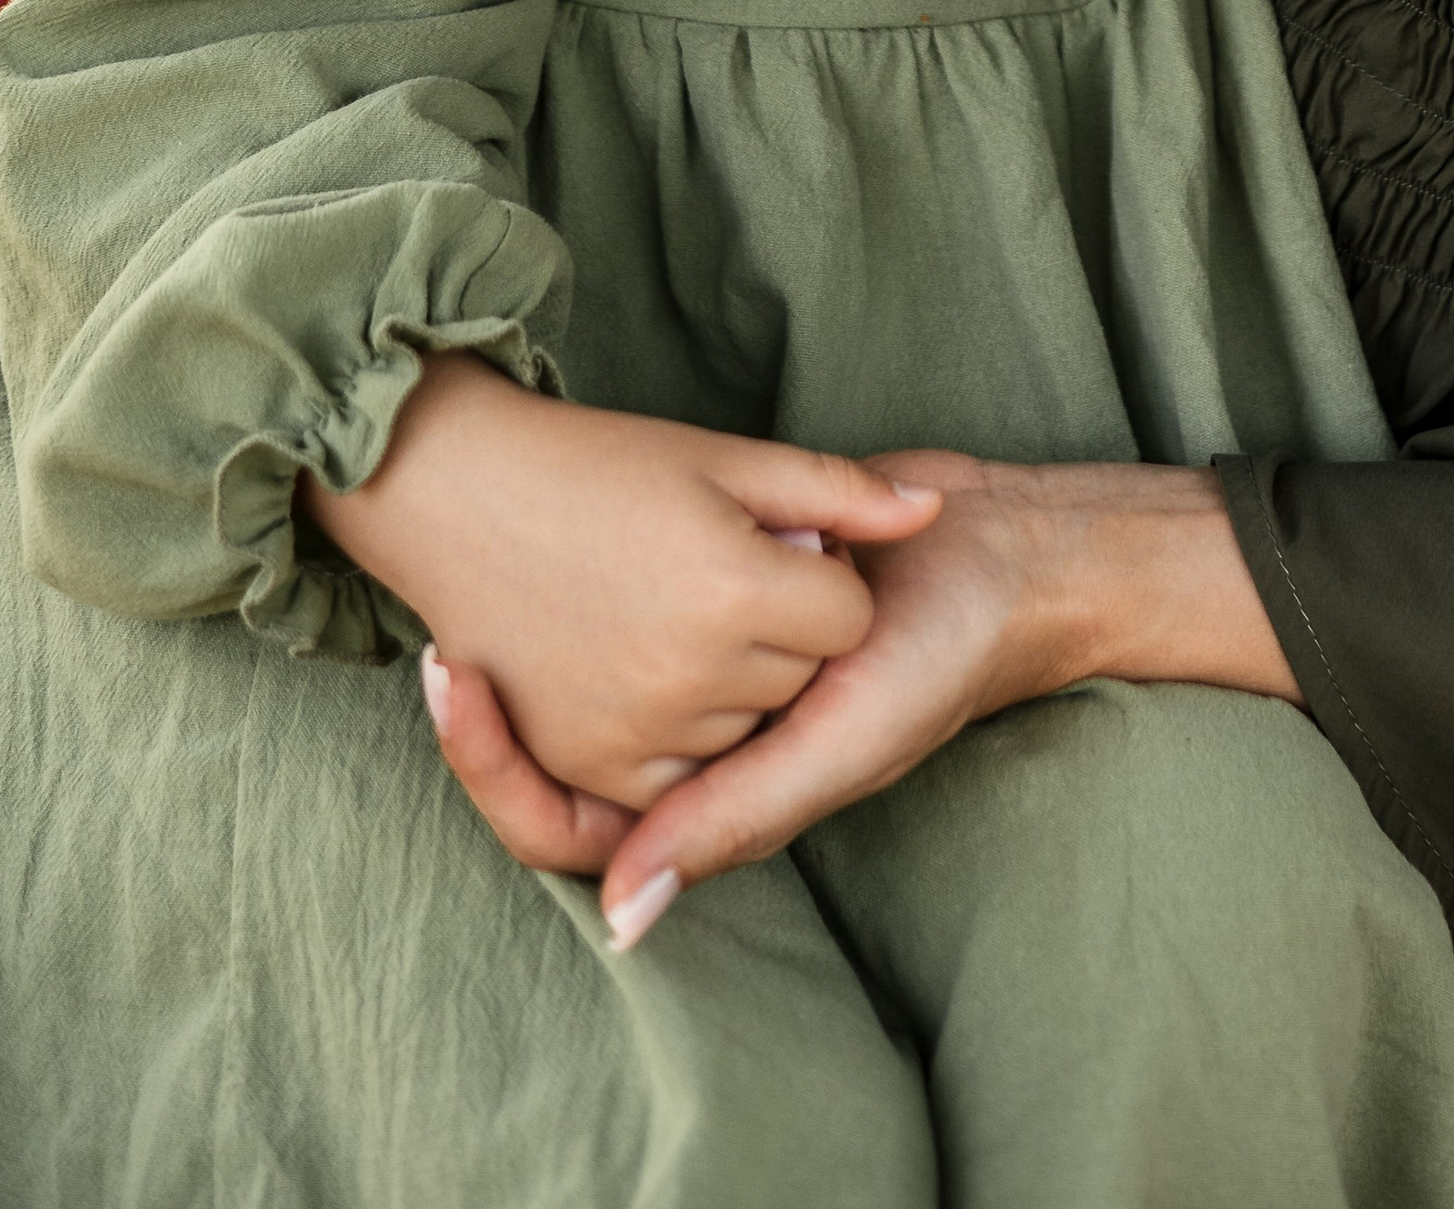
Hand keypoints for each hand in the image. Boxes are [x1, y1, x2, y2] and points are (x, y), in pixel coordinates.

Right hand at [302, 354, 943, 808]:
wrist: (461, 492)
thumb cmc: (603, 463)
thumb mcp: (730, 458)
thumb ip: (839, 493)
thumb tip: (933, 508)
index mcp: (734, 587)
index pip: (843, 612)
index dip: (819, 571)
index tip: (772, 539)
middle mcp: (690, 673)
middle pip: (800, 676)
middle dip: (783, 628)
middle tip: (717, 565)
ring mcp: (634, 729)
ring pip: (747, 732)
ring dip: (735, 687)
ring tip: (677, 608)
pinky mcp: (586, 762)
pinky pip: (680, 780)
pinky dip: (685, 737)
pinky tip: (652, 664)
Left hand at [422, 451, 1298, 944]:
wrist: (1009, 547)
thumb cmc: (940, 658)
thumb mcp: (840, 743)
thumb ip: (736, 820)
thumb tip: (622, 921)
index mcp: (719, 792)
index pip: (569, 827)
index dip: (495, 773)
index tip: (451, 682)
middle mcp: (703, 738)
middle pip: (554, 756)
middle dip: (493, 708)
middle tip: (444, 641)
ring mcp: (710, 667)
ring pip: (584, 675)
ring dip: (540, 638)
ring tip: (487, 591)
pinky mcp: (725, 590)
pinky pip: (635, 600)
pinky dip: (599, 575)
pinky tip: (566, 532)